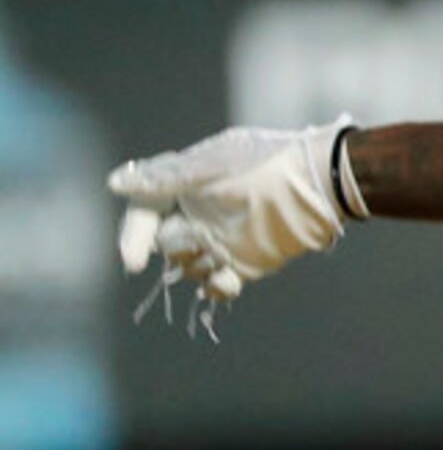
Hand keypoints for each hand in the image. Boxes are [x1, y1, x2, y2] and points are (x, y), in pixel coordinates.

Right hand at [108, 121, 358, 313]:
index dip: (134, 236)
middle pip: (163, 243)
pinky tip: (228, 282)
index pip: (144, 213)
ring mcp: (219, 239)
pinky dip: (218, 287)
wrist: (320, 180)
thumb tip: (115, 183)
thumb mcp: (213, 165)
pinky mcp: (243, 261)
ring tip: (219, 259)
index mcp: (184, 187)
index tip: (134, 261)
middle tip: (197, 238)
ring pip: (187, 266)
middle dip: (174, 245)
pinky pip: (217, 283)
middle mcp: (197, 215)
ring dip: (196, 267)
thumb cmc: (267, 162)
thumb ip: (166, 178)